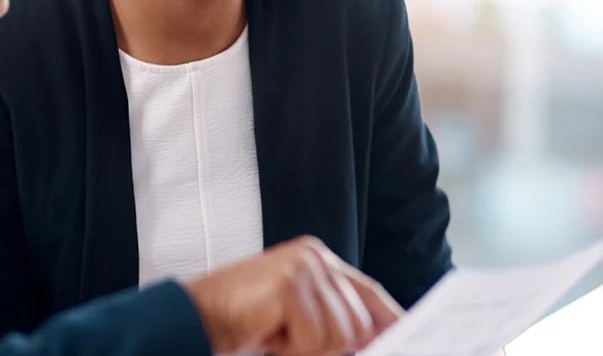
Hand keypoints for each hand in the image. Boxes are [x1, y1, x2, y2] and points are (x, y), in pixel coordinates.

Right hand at [184, 236, 401, 354]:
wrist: (194, 319)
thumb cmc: (242, 325)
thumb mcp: (298, 322)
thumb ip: (334, 322)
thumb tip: (378, 341)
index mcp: (317, 260)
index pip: (368, 293)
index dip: (391, 322)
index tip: (409, 339)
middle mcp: (315, 256)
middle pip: (359, 323)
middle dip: (329, 347)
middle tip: (288, 342)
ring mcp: (302, 266)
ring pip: (341, 335)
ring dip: (306, 350)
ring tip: (275, 335)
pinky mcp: (289, 283)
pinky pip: (315, 338)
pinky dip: (290, 350)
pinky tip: (266, 333)